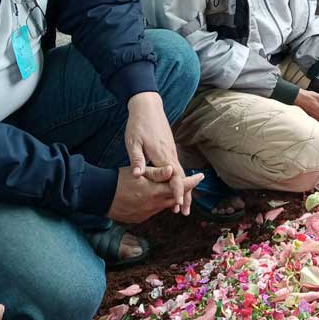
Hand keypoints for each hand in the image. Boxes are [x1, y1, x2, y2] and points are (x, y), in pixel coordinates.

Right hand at [107, 165, 203, 224]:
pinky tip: (156, 197)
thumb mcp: (139, 173)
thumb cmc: (120, 180)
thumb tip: (172, 170)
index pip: (179, 187)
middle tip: (191, 182)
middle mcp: (153, 205)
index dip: (191, 182)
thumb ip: (157, 173)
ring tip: (175, 190)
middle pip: (174, 198)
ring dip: (170, 198)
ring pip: (164, 205)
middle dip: (183, 191)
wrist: (100, 196)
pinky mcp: (139, 218)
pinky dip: (158, 204)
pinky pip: (154, 211)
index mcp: (155, 192)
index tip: (200, 176)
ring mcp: (147, 214)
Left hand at [124, 92, 189, 214]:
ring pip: (181, 174)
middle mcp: (171, 155)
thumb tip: (137, 176)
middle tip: (184, 213)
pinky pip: (178, 169)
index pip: (174, 178)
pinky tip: (177, 187)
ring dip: (184, 190)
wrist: (148, 106)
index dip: (176, 192)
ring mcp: (172, 152)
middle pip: (182, 179)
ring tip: (182, 205)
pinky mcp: (170, 150)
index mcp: (163, 155)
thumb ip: (137, 159)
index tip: (177, 206)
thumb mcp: (133, 141)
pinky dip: (180, 181)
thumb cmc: (138, 124)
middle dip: (185, 196)